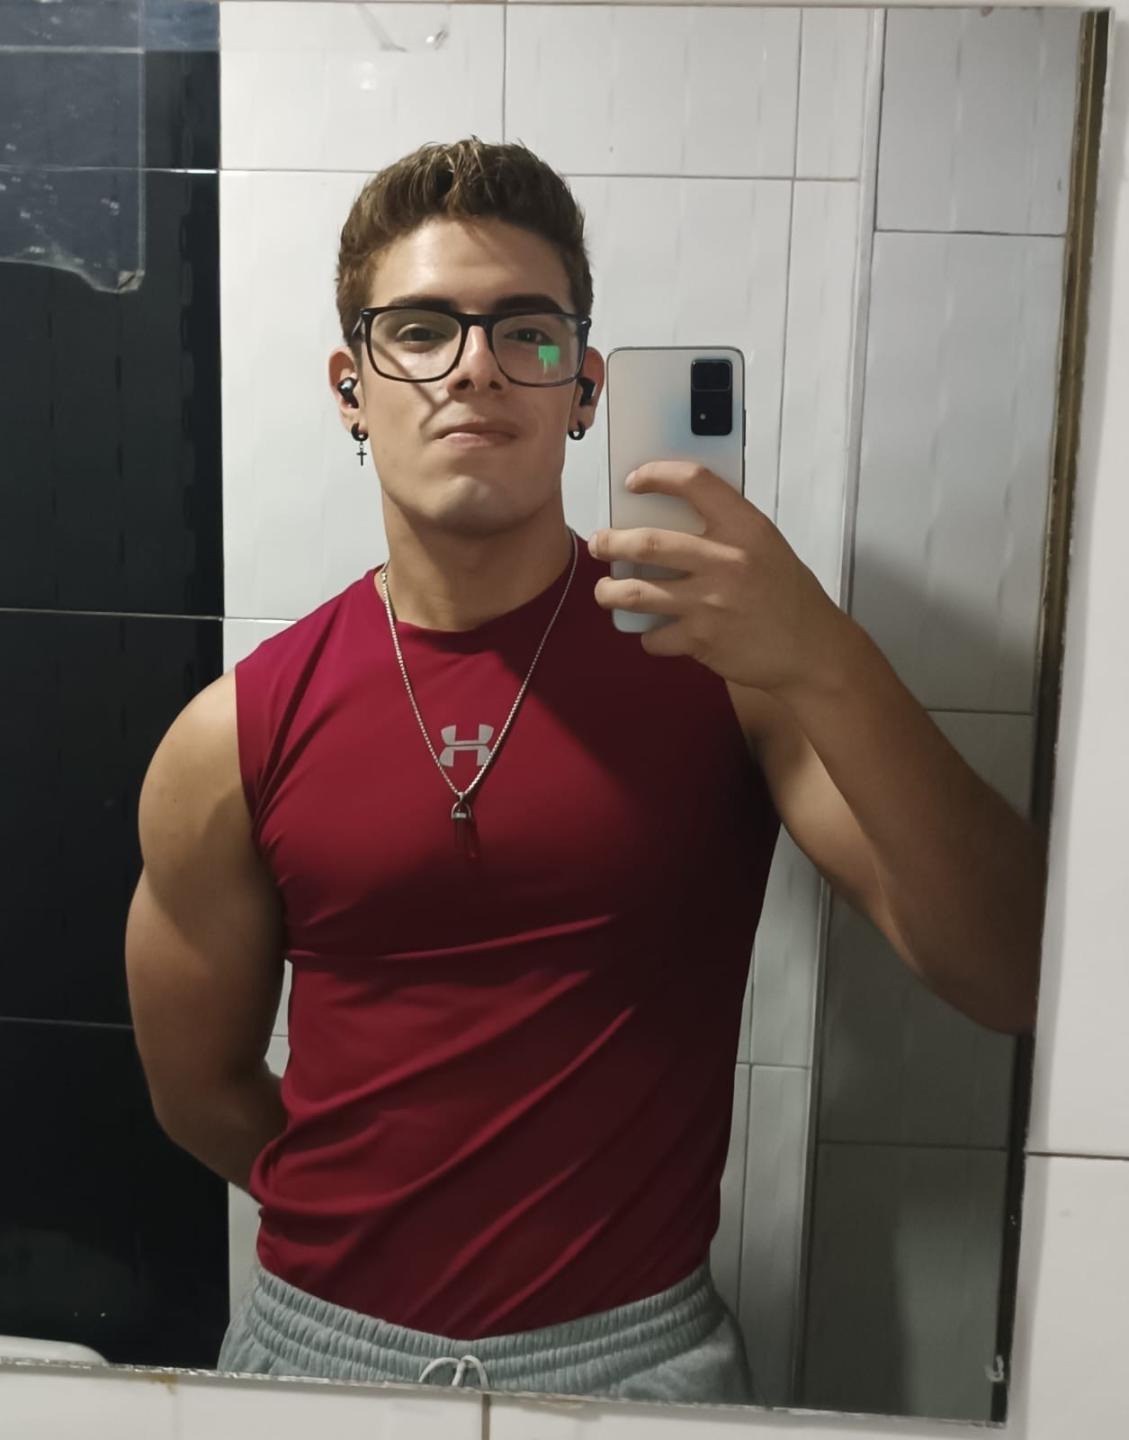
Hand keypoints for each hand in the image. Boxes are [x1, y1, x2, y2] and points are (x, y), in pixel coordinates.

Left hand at [588, 461, 848, 695]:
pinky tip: (654, 633)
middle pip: (647, 543)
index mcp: (745, 528)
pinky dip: (649, 636)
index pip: (695, 482)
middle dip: (611, 543)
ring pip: (636, 593)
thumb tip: (670, 516)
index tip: (634, 481)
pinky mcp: (701, 640)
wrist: (811, 651)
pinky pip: (655, 636)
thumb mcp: (766, 547)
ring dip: (610, 592)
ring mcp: (710, 603)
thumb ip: (726, 530)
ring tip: (605, 592)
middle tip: (600, 543)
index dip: (657, 474)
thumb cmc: (787, 595)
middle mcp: (726, 561)